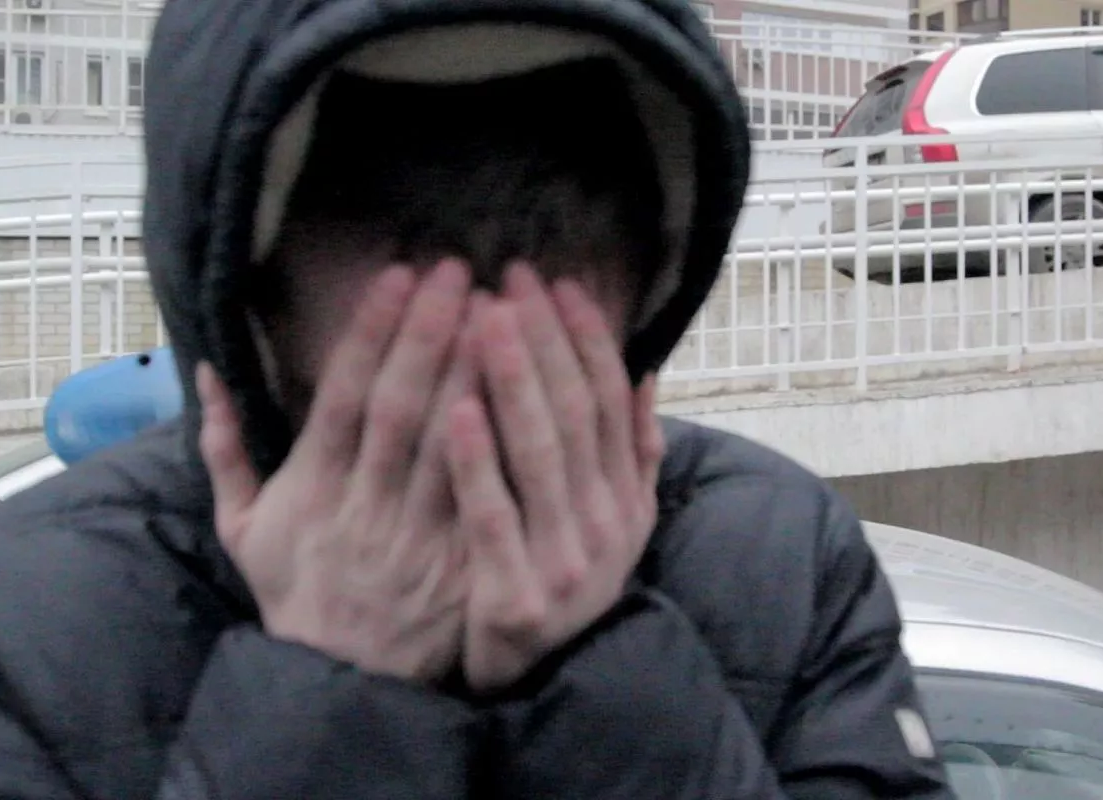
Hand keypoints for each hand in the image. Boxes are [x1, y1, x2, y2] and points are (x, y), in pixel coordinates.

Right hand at [198, 260, 474, 682]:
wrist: (344, 679)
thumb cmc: (294, 592)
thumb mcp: (242, 529)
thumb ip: (225, 449)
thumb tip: (204, 370)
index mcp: (314, 490)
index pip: (346, 396)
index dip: (374, 332)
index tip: (399, 274)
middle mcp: (368, 506)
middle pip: (404, 408)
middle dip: (432, 333)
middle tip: (462, 270)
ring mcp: (421, 536)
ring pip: (455, 445)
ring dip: (479, 374)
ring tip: (505, 310)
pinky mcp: (464, 562)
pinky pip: (493, 495)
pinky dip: (512, 443)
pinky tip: (537, 392)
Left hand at [445, 265, 664, 692]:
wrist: (541, 678)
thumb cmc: (566, 578)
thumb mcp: (619, 522)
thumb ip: (635, 452)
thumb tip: (646, 371)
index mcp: (627, 498)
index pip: (610, 401)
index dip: (587, 339)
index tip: (558, 283)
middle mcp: (606, 524)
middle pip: (574, 414)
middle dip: (544, 340)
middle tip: (511, 278)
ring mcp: (565, 561)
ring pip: (539, 453)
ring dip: (513, 379)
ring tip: (485, 316)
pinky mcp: (516, 594)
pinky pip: (494, 516)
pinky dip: (478, 461)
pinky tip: (456, 407)